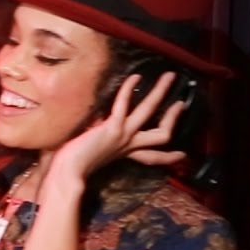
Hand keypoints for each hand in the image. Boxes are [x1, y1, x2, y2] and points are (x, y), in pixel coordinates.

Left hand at [49, 71, 188, 181]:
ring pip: (149, 111)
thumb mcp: (94, 157)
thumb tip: (95, 131)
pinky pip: (124, 104)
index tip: (182, 155)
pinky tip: (135, 77)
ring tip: (169, 76)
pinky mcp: (112, 128)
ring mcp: (122, 135)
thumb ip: (100, 147)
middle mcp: (128, 144)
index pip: (152, 157)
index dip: (169, 157)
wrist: (67, 172)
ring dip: (160, 91)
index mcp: (124, 153)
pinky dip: (128, 89)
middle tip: (182, 102)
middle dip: (174, 117)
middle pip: (162, 134)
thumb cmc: (73, 167)